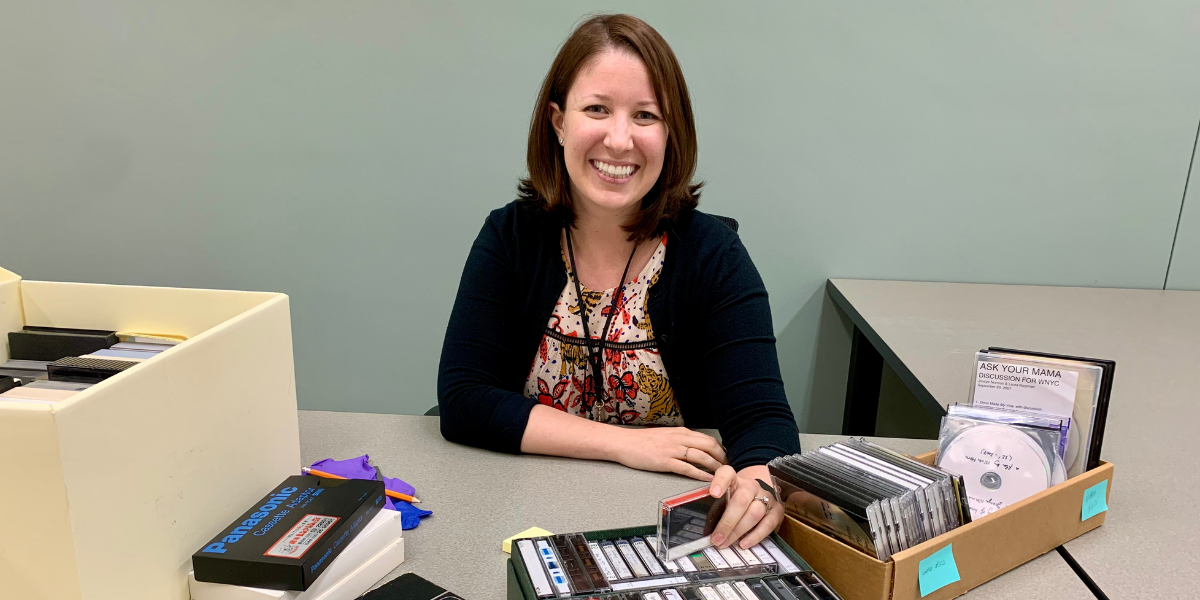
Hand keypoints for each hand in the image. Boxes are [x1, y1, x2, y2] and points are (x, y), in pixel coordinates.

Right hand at [609, 427, 726, 480]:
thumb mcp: (665, 435)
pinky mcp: (665, 461)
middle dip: (722, 457)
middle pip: (709, 446)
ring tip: (723, 475)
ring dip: (715, 466)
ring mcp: (672, 450)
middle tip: (729, 468)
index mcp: (680, 432)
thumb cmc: (642, 441)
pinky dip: (700, 474)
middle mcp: (679, 438)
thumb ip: (680, 439)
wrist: (623, 443)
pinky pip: (688, 468)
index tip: (726, 458)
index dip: (720, 449)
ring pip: (701, 456)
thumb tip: (694, 447)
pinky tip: (708, 479)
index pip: (707, 439)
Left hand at [708, 464, 783, 548]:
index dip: (720, 482)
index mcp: (734, 479)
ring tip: (726, 543)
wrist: (757, 495)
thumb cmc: (734, 499)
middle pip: (741, 500)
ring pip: (754, 513)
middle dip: (728, 522)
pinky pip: (768, 524)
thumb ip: (713, 505)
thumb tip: (697, 524)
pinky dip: (755, 536)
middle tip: (716, 538)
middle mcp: (751, 486)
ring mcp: (766, 497)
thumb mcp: (723, 497)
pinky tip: (744, 543)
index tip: (713, 493)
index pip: (727, 473)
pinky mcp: (776, 510)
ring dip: (739, 531)